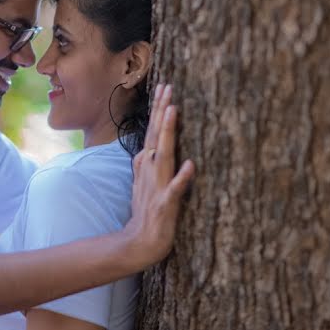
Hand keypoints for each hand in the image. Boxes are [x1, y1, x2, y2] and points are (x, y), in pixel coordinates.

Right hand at [121, 83, 194, 269]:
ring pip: (163, 155)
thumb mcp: (143, 183)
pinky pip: (175, 190)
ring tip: (174, 111)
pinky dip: (181, 177)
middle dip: (162, 110)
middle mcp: (150, 171)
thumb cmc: (146, 212)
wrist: (138, 243)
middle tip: (168, 87)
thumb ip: (145, 164)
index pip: (153, 131)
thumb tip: (147, 148)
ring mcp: (157, 186)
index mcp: (147, 164)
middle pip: (157, 135)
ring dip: (168, 133)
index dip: (159, 109)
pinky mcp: (164, 205)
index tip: (165, 87)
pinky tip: (190, 165)